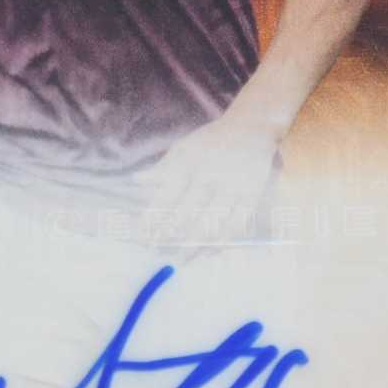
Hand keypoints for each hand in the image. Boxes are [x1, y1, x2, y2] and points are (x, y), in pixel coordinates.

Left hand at [141, 111, 280, 249]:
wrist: (251, 127)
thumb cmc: (211, 141)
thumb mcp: (183, 148)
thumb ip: (162, 168)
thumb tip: (136, 181)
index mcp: (188, 163)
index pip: (166, 196)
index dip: (154, 219)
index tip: (144, 237)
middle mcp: (209, 175)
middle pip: (188, 214)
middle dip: (171, 237)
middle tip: (160, 253)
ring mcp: (231, 187)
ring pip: (212, 224)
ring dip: (195, 245)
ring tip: (182, 260)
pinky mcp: (251, 195)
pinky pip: (236, 225)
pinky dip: (222, 242)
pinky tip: (210, 253)